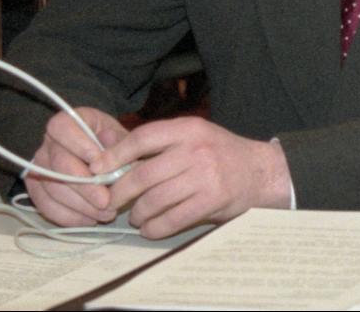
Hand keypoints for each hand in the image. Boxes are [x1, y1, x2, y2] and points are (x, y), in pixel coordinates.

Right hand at [25, 107, 128, 226]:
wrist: (102, 158)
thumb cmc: (112, 144)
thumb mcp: (120, 136)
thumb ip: (119, 140)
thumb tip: (108, 141)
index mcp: (68, 122)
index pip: (62, 128)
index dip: (80, 146)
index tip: (100, 165)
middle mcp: (48, 143)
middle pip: (59, 164)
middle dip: (85, 187)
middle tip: (107, 201)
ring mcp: (38, 166)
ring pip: (52, 189)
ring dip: (80, 206)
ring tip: (105, 214)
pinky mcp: (36, 189)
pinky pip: (46, 206)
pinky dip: (68, 217)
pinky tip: (89, 220)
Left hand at [96, 117, 291, 238]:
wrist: (262, 172)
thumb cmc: (221, 154)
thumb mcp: (195, 136)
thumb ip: (160, 144)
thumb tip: (111, 156)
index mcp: (188, 129)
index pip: (142, 138)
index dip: (114, 155)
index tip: (96, 168)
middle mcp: (195, 150)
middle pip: (143, 175)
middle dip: (120, 193)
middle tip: (111, 202)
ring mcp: (205, 176)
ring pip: (154, 200)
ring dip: (138, 213)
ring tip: (136, 217)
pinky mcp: (212, 200)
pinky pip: (172, 219)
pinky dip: (155, 228)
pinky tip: (151, 229)